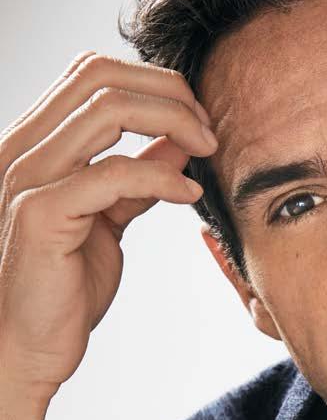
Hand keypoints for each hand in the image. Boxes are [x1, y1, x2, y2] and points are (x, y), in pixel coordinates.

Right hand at [0, 50, 215, 400]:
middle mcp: (22, 149)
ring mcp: (28, 177)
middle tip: (210, 128)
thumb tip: (181, 139)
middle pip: (100, 75)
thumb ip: (136, 177)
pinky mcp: (43, 213)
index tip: (196, 114)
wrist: (25, 347)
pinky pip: (114, 172)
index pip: (91, 72)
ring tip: (207, 151)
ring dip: (172, 121)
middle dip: (168, 91)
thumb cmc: (62, 289)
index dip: (152, 81)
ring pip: (107, 109)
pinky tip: (188, 192)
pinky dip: (162, 175)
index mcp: (35, 143)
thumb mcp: (107, 219)